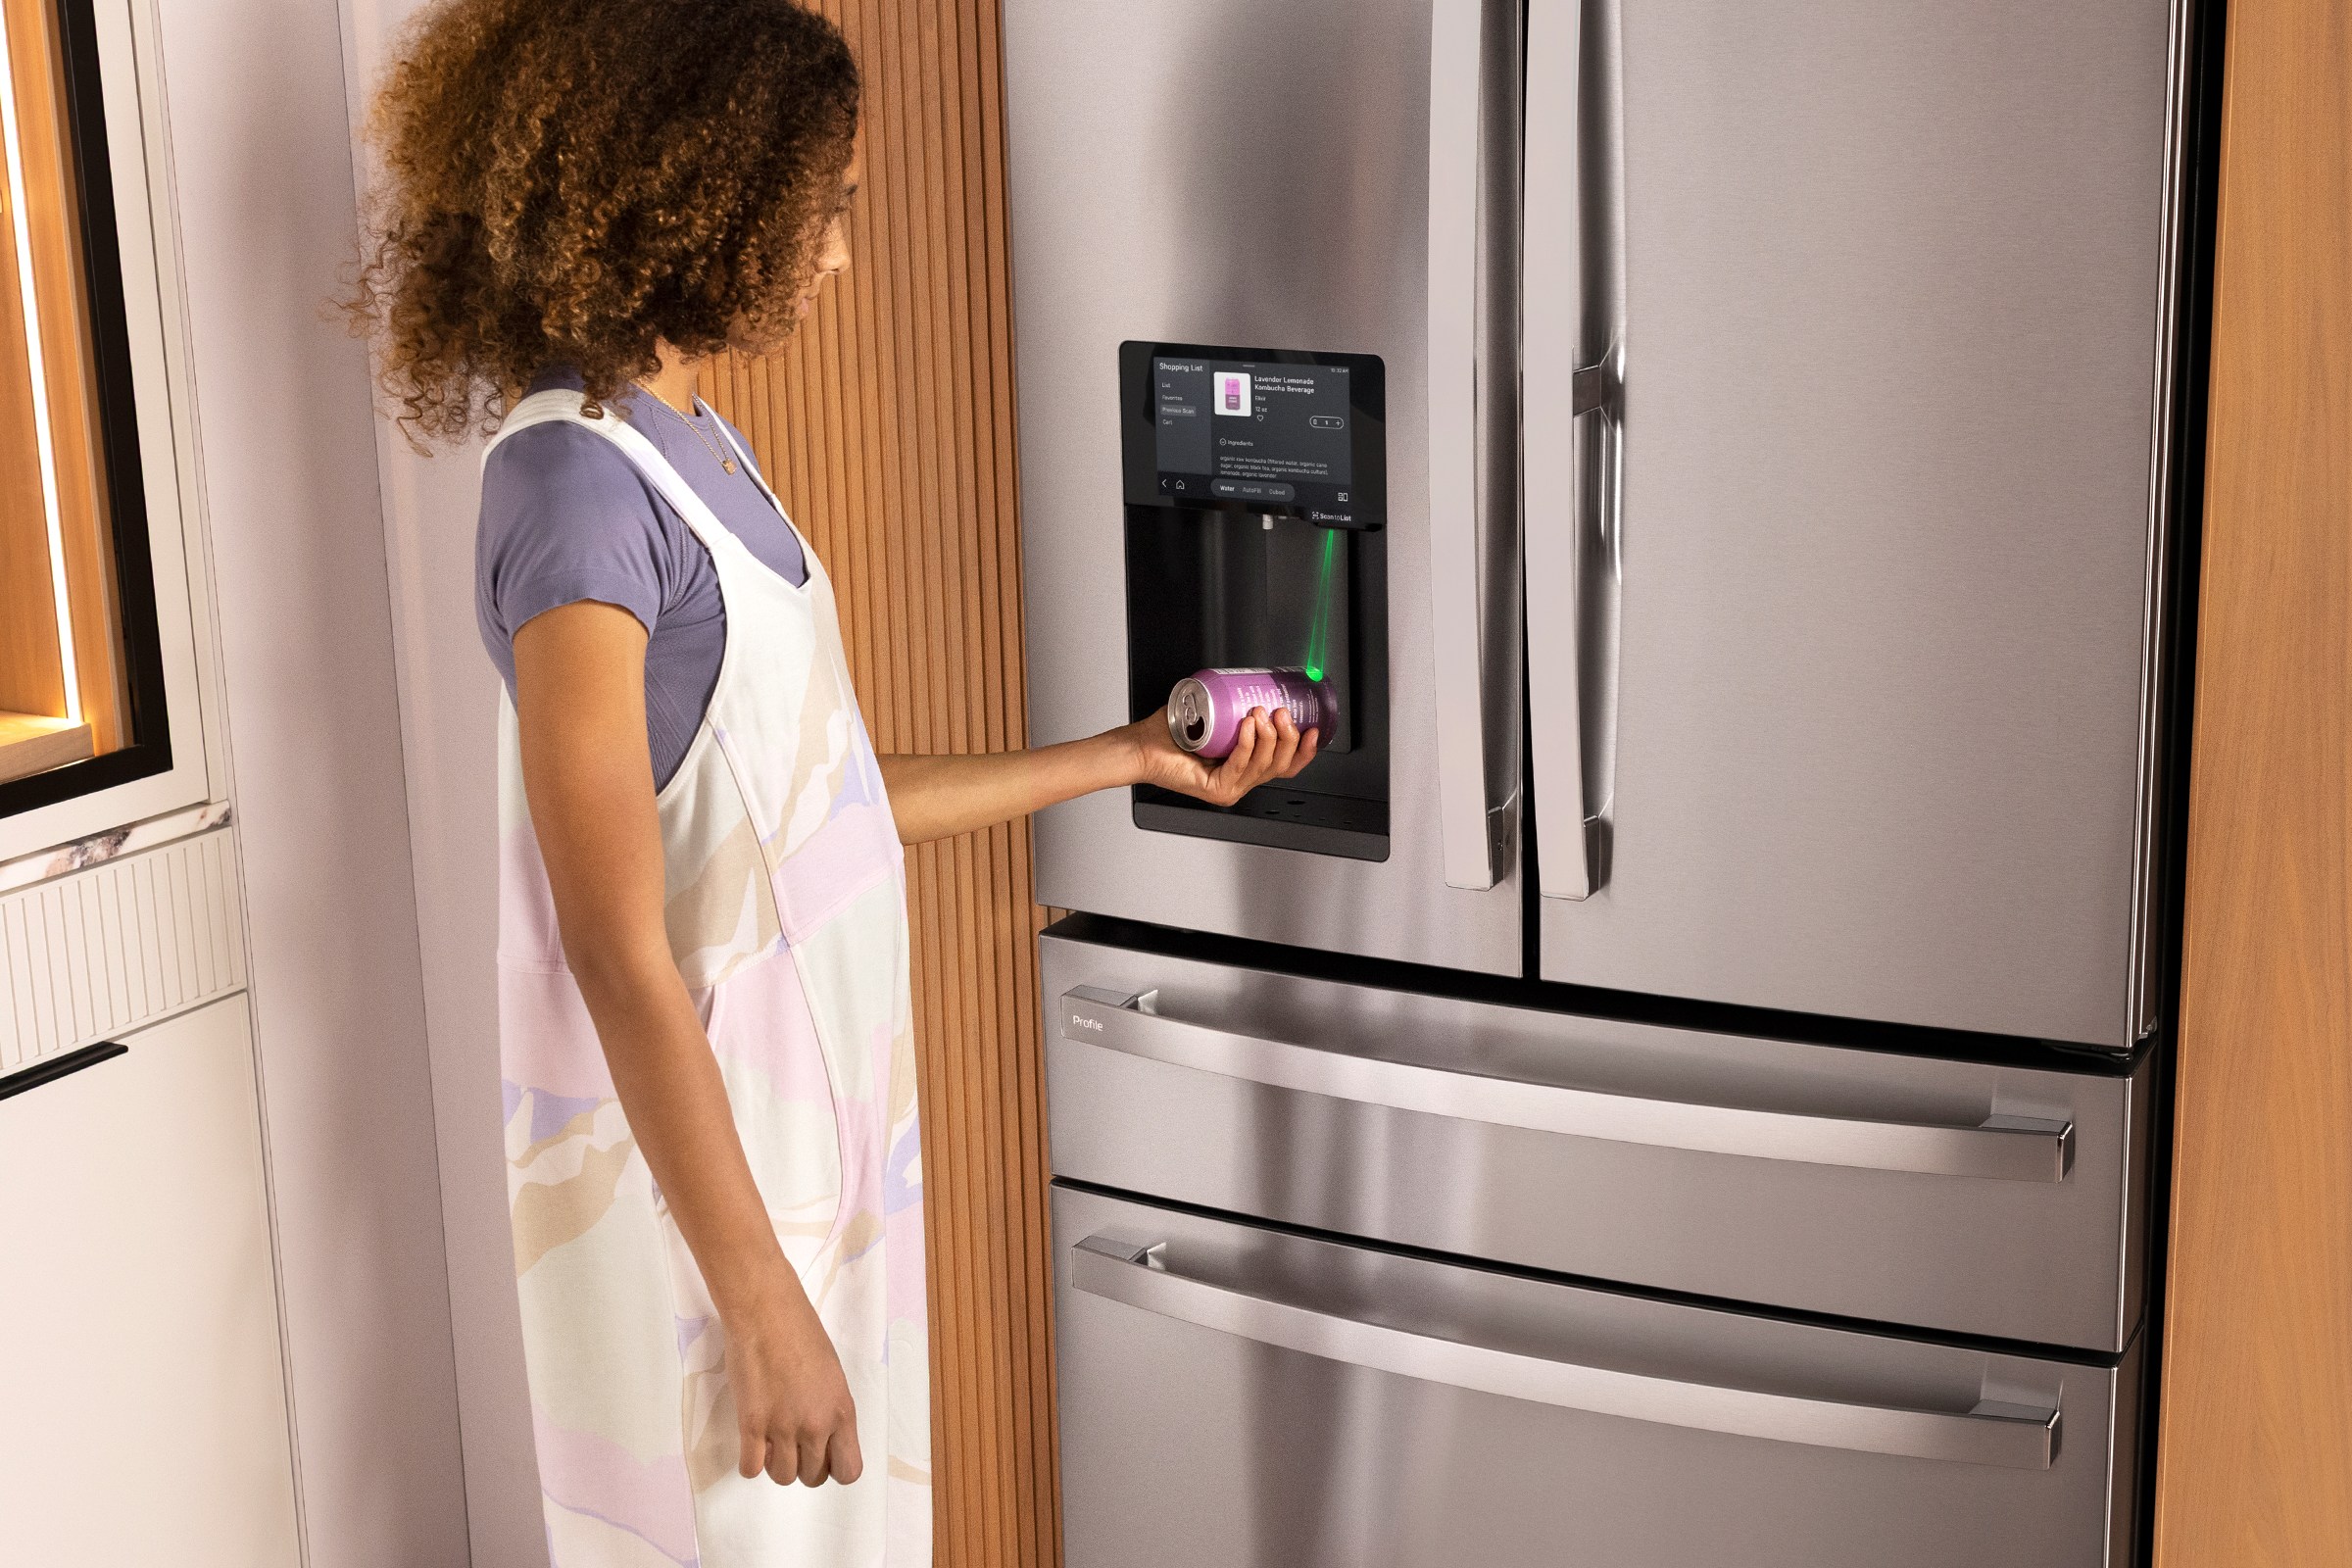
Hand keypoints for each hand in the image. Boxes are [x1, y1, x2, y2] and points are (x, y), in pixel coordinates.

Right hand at [728, 1292, 861, 1487]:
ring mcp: (783, 1427)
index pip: (849, 1471)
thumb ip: (831, 1411)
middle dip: (803, 1465)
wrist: (767, 1314)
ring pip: (783, 1477)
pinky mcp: (751, 1425)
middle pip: (813, 1477)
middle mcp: (816, 1425)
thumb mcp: (833, 1376)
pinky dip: (751, 1463)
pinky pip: (751, 1469)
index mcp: (842, 1411)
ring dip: (776, 1464)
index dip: (834, 1468)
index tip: (822, 1456)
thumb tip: (822, 1438)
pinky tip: (752, 1444)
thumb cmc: (802, 1334)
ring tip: (771, 1441)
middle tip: (792, 1443)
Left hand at [1124, 704, 1319, 806]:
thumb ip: (1235, 704)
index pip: (1285, 766)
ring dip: (1268, 736)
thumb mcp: (1214, 714)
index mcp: (1244, 767)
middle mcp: (1240, 781)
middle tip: (1281, 711)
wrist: (1142, 745)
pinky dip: (1248, 745)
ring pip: (1264, 765)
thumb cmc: (1170, 732)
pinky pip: (1240, 766)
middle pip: (1280, 765)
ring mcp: (1229, 788)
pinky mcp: (1216, 789)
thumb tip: (1254, 681)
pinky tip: (1248, 727)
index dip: (1303, 750)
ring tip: (1259, 712)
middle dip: (1288, 737)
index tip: (1313, 729)